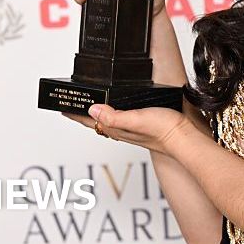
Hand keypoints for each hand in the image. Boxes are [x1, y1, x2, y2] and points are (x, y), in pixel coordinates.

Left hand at [62, 104, 188, 155]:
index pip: (89, 120)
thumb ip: (115, 116)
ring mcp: (129, 130)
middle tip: (69, 104)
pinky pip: (118, 120)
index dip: (74, 113)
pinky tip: (115, 110)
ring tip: (86, 106)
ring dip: (94, 114)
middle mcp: (120, 131)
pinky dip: (110, 114)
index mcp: (116, 129)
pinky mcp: (139, 126)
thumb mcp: (136, 120)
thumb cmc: (163, 130)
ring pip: (105, 121)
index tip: (61, 106)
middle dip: (81, 114)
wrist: (183, 138)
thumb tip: (93, 109)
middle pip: (94, 121)